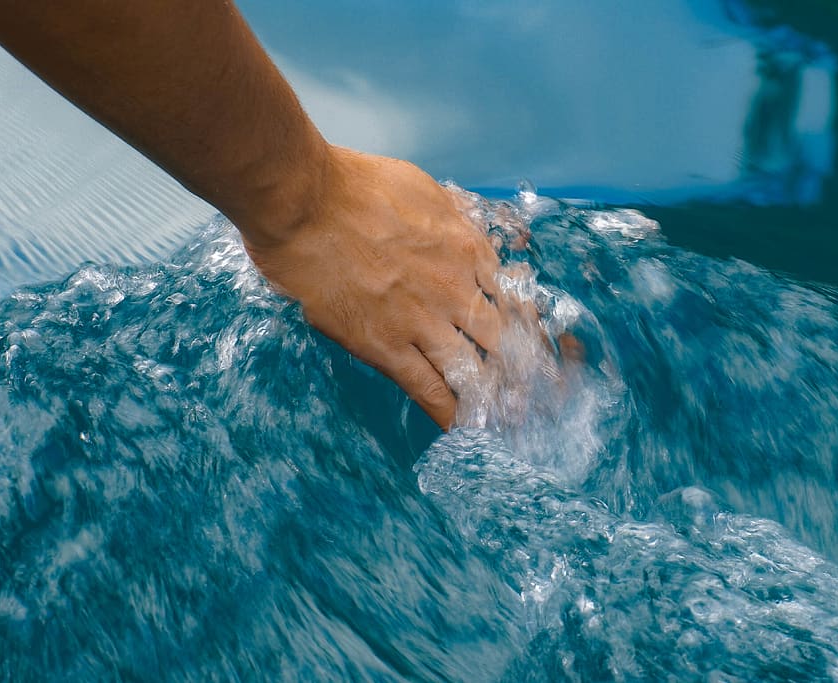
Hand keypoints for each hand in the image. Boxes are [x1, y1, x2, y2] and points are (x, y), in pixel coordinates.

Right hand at [243, 145, 503, 428]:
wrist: (305, 201)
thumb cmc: (356, 186)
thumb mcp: (425, 190)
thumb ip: (454, 219)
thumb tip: (469, 235)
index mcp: (469, 249)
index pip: (514, 300)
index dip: (526, 328)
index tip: (532, 346)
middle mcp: (456, 290)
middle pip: (503, 341)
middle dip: (520, 370)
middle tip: (531, 392)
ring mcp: (423, 322)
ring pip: (473, 371)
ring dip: (492, 398)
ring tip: (504, 418)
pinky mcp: (386, 347)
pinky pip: (427, 389)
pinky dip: (449, 413)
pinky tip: (462, 429)